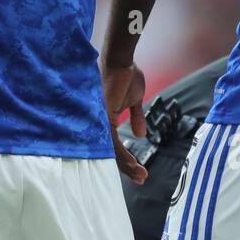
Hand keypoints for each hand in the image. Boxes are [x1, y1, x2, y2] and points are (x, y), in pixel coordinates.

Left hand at [102, 61, 146, 183]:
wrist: (123, 61)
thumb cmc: (127, 76)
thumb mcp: (135, 101)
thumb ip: (136, 118)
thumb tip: (140, 136)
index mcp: (105, 120)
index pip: (113, 146)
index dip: (125, 159)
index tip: (139, 170)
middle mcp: (99, 123)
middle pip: (110, 152)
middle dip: (126, 168)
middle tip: (141, 178)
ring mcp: (99, 121)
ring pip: (111, 151)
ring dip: (126, 165)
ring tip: (140, 175)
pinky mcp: (102, 118)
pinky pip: (111, 143)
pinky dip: (122, 155)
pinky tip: (132, 164)